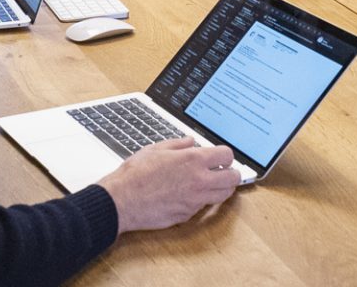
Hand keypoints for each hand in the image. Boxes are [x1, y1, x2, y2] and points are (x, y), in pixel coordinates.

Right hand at [99, 138, 239, 232]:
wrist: (123, 200)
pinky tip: (190, 195)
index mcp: (193, 160)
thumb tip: (190, 141)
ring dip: (221, 189)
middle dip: (231, 174)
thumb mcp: (156, 149)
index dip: (225, 156)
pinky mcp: (188, 215)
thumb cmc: (135, 174)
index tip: (220, 158)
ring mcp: (195, 200)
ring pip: (223, 195)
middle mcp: (199, 180)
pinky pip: (204, 207)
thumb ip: (178, 144)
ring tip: (211, 184)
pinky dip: (202, 201)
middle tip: (223, 172)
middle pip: (233, 178)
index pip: (227, 156)